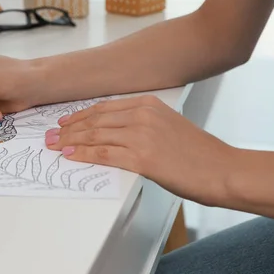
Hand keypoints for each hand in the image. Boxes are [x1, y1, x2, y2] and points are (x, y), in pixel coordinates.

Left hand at [45, 95, 235, 205]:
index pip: (103, 108)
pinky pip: (103, 154)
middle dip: (68, 129)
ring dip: (69, 142)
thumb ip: (142, 123)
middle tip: (50, 136)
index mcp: (148, 103)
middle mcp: (142, 114)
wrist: (223, 170)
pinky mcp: (142, 158)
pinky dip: (83, 155)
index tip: (64, 122)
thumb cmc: (199, 153)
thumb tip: (114, 133)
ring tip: (54, 146)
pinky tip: (70, 156)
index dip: (79, 116)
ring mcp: (141, 135)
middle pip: (94, 120)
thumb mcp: (169, 125)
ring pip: (95, 135)